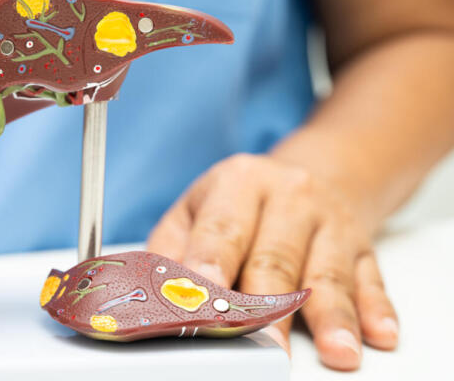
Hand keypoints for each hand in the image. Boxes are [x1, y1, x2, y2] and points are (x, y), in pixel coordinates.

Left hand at [147, 153, 398, 370]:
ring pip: (327, 273)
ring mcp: (329, 221)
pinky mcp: (361, 246)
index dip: (214, 264)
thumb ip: (172, 249)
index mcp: (238, 182)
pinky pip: (370, 280)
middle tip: (266, 349)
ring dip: (332, 317)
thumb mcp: (197, 209)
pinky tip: (378, 335)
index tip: (207, 298)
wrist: (302, 177)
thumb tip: (153, 296)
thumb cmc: (239, 203)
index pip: (223, 229)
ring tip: (337, 352)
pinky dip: (375, 309)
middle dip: (269, 308)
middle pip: (276, 259)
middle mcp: (288, 195)